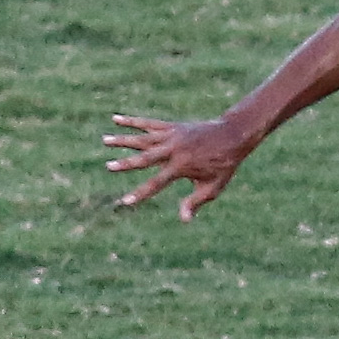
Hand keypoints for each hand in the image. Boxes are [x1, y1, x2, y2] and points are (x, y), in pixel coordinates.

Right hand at [103, 114, 251, 220]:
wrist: (233, 134)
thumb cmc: (224, 164)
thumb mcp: (214, 186)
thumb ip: (196, 201)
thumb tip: (184, 219)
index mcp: (182, 166)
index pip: (157, 183)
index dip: (141, 193)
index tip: (125, 201)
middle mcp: (174, 150)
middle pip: (145, 158)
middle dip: (126, 163)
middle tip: (108, 166)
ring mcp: (173, 136)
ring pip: (143, 138)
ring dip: (123, 139)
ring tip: (104, 140)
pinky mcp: (172, 127)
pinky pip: (149, 123)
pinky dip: (133, 121)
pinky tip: (116, 119)